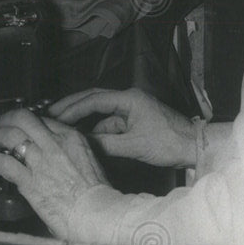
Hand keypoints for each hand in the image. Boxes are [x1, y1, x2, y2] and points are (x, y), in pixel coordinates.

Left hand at [0, 108, 109, 239]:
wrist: (94, 212)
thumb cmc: (96, 191)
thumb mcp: (87, 157)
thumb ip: (69, 148)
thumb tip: (55, 148)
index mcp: (70, 136)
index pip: (41, 117)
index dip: (26, 122)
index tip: (21, 128)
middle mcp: (53, 143)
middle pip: (22, 117)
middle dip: (7, 120)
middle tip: (2, 128)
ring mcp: (40, 161)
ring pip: (9, 135)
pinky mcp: (29, 181)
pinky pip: (3, 163)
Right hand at [48, 88, 196, 167]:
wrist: (192, 146)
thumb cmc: (169, 142)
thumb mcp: (135, 146)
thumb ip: (107, 144)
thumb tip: (83, 145)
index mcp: (129, 98)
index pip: (94, 99)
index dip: (73, 108)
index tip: (56, 116)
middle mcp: (128, 100)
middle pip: (94, 99)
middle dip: (72, 107)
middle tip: (51, 115)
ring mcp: (131, 110)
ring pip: (101, 112)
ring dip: (83, 119)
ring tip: (62, 127)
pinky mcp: (134, 121)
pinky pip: (109, 123)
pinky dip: (96, 129)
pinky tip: (83, 138)